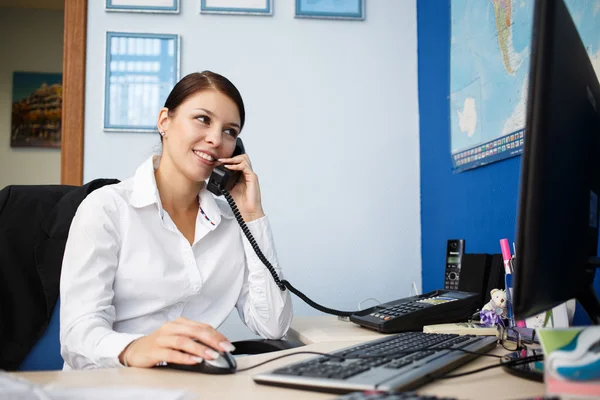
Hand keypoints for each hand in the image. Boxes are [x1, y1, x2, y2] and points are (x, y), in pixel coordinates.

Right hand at [119, 317, 234, 367]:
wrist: (135, 350)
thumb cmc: (160, 344)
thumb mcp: (179, 338)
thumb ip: (195, 339)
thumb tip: (217, 347)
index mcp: (180, 323)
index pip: (203, 327)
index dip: (217, 335)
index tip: (228, 344)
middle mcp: (171, 328)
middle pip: (196, 331)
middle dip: (213, 340)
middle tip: (224, 348)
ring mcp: (162, 339)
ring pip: (184, 341)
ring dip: (200, 348)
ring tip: (212, 355)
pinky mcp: (154, 350)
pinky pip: (171, 353)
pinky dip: (184, 357)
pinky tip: (194, 360)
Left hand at [218, 153, 264, 221]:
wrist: (248, 210)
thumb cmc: (241, 201)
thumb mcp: (229, 188)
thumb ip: (226, 180)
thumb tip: (216, 175)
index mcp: (243, 175)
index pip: (238, 161)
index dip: (229, 159)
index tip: (219, 161)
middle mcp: (248, 173)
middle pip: (242, 157)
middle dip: (231, 157)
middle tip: (221, 160)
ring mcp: (251, 175)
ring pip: (244, 159)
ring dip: (232, 159)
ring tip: (224, 162)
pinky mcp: (252, 178)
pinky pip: (244, 166)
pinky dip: (235, 165)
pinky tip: (228, 167)